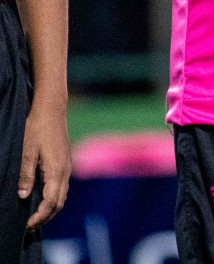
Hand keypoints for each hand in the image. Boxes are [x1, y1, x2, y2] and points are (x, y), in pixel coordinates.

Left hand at [19, 102, 68, 229]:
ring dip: (50, 208)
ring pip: (62, 195)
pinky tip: (41, 198)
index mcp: (56, 171)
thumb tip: (24, 197)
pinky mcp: (65, 163)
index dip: (39, 216)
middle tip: (30, 226)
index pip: (50, 202)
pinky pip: (62, 187)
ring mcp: (67, 167)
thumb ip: (26, 175)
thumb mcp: (26, 152)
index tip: (27, 225)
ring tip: (35, 216)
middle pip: (59, 202)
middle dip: (46, 217)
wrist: (52, 110)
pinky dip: (53, 198)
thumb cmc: (36, 128)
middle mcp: (65, 171)